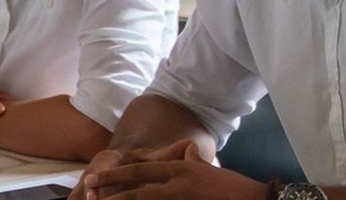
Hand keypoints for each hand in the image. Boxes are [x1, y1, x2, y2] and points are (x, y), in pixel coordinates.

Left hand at [78, 139, 266, 199]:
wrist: (257, 198)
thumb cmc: (233, 187)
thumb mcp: (208, 169)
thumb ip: (191, 161)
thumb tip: (185, 151)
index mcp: (180, 168)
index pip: (140, 172)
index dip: (115, 176)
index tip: (94, 180)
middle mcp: (178, 183)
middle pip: (136, 190)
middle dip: (110, 194)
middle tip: (88, 195)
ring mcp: (182, 199)